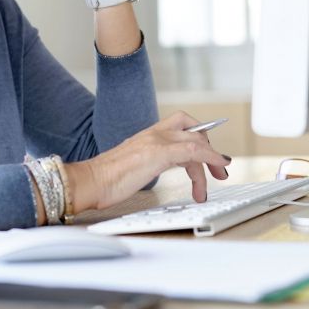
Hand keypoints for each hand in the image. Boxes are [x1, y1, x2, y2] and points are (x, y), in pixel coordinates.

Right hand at [65, 112, 231, 212]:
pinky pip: (194, 150)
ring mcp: (156, 141)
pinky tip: (216, 168)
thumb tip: (152, 171)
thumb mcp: (132, 166)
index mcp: (147, 136)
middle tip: (218, 168)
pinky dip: (210, 157)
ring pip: (196, 140)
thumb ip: (145, 163)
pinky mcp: (159, 153)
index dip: (199, 136)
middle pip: (193, 129)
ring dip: (211, 160)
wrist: (90, 181)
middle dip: (210, 147)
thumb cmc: (105, 180)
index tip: (208, 155)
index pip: (180, 126)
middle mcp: (153, 134)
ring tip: (216, 179)